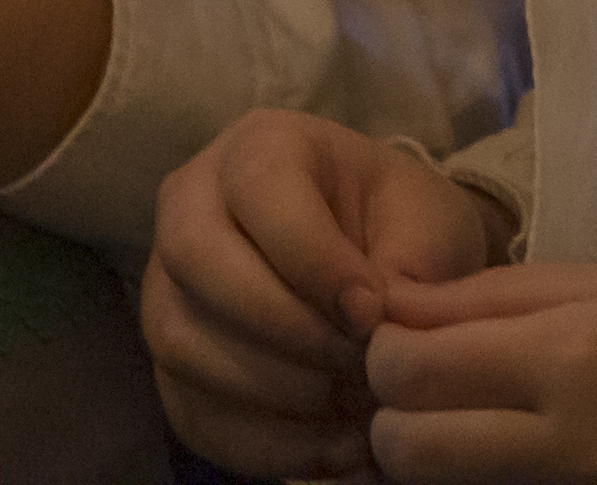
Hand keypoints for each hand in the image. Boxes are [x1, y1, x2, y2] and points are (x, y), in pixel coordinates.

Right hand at [140, 108, 508, 477]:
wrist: (382, 264)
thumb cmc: (402, 227)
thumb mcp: (428, 224)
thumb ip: (411, 265)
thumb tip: (376, 329)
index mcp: (260, 146)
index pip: (261, 190)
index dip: (315, 261)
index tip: (372, 312)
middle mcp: (191, 204)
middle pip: (197, 260)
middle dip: (284, 328)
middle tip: (357, 365)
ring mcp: (168, 285)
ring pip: (182, 342)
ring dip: (275, 392)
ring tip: (354, 411)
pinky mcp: (171, 363)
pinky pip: (191, 412)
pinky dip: (264, 445)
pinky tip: (333, 451)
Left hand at [361, 250, 596, 481]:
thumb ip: (516, 294)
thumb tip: (408, 299)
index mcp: (583, 349)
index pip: (417, 359)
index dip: (384, 345)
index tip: (398, 329)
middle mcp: (580, 439)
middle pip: (410, 446)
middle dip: (394, 413)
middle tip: (423, 386)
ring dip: (435, 455)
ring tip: (471, 422)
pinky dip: (495, 481)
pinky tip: (518, 453)